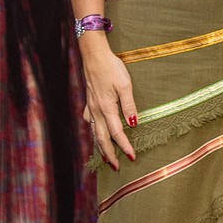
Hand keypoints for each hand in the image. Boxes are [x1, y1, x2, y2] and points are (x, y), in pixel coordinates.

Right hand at [79, 34, 137, 170]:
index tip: (132, 157)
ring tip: (105, 157)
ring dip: (100, 145)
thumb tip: (133, 123)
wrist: (93, 55)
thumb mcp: (125, 84)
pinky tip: (95, 130)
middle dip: (110, 154)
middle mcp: (96, 110)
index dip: (125, 146)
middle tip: (116, 167)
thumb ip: (129, 105)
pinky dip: (93, 130)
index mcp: (107, 108)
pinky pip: (90, 121)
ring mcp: (90, 106)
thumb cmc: (111, 67)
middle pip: (102, 138)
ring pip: (94, 131)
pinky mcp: (89, 101)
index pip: (117, 133)